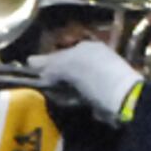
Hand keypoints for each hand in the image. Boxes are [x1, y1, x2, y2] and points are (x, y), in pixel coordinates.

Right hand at [28, 37, 143, 122]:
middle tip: (38, 85)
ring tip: (49, 95)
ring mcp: (98, 75)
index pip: (57, 54)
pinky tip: (65, 102)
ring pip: (69, 81)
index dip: (43, 62)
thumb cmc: (94, 76)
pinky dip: (70, 98)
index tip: (28, 70)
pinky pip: (77, 94)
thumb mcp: (69, 66)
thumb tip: (31, 64)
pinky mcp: (100, 93)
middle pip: (64, 67)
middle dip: (51, 76)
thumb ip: (49, 65)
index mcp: (85, 48)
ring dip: (60, 89)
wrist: (122, 99)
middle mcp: (93, 58)